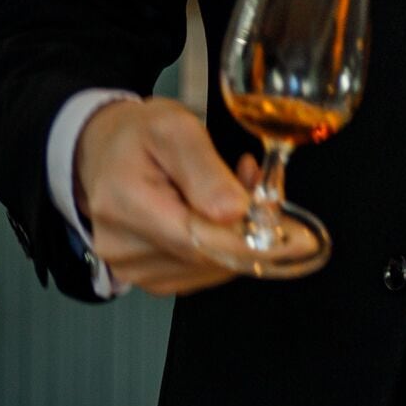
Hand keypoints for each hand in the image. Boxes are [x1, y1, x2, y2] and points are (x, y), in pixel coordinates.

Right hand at [74, 96, 257, 295]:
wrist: (104, 151)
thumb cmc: (138, 136)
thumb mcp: (176, 128)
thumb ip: (206, 170)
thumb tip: (234, 211)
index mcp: (126, 203)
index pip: (200, 240)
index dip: (254, 242)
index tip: (301, 239)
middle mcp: (122, 246)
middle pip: (210, 256)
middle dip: (248, 228)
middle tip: (257, 187)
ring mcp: (133, 268)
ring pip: (212, 267)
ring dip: (236, 237)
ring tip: (227, 192)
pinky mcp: (148, 277)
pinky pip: (202, 272)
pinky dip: (221, 248)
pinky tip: (214, 216)